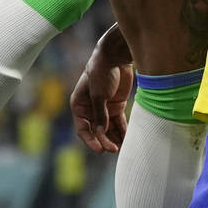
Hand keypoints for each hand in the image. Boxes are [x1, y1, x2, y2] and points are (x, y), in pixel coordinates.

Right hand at [71, 34, 134, 152]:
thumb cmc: (101, 73)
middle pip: (96, 131)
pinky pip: (119, 123)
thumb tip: (100, 133)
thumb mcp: (99, 95)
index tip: (100, 150)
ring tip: (122, 149)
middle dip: (104, 141)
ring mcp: (103, 108)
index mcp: (79, 106)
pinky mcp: (116, 106)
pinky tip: (127, 139)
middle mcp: (90, 109)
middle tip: (113, 150)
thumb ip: (100, 115)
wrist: (116, 57)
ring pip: (108, 129)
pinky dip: (122, 131)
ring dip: (114, 138)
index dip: (91, 141)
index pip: (83, 129)